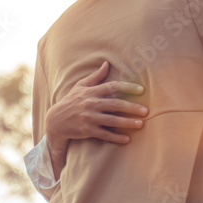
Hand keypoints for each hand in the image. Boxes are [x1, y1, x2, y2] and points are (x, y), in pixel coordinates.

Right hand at [45, 61, 146, 177]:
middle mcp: (90, 104)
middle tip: (146, 111)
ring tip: (141, 124)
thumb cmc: (71, 101)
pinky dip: (116, 138)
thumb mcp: (80, 86)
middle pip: (115, 105)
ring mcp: (89, 118)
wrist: (55, 121)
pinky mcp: (87, 131)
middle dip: (132, 108)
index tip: (141, 90)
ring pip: (112, 121)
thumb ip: (96, 76)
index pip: (112, 86)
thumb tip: (107, 63)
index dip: (127, 87)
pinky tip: (127, 139)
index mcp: (91, 92)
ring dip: (127, 123)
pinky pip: (104, 135)